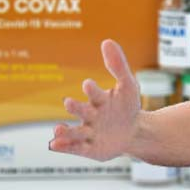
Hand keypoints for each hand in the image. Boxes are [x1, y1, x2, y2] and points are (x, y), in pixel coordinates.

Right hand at [48, 39, 140, 160]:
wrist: (134, 132)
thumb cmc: (127, 107)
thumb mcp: (128, 86)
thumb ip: (118, 65)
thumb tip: (107, 40)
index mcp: (99, 99)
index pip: (95, 93)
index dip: (92, 89)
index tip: (88, 84)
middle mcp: (90, 115)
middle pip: (81, 110)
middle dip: (75, 107)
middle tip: (69, 102)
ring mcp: (89, 132)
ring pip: (75, 131)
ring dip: (66, 131)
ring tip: (57, 129)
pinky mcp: (90, 148)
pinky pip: (77, 148)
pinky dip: (66, 146)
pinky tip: (54, 144)